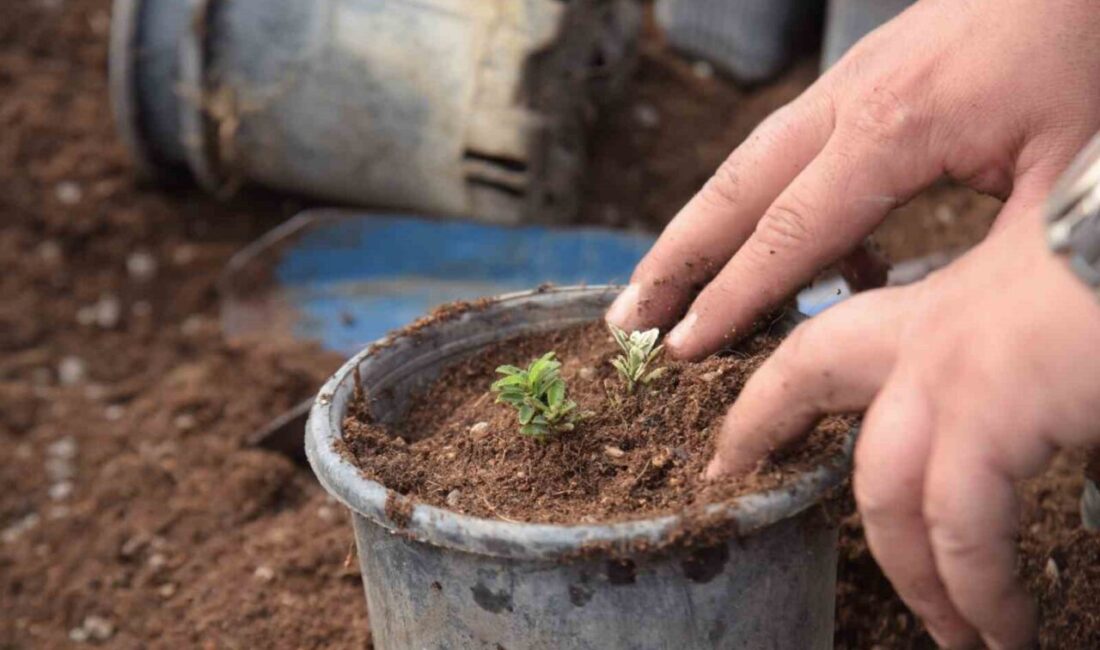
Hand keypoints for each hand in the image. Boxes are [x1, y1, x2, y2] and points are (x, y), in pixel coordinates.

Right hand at [606, 0, 1099, 359]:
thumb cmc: (1091, 56)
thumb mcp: (1072, 174)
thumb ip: (996, 258)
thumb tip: (937, 333)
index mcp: (895, 129)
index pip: (787, 234)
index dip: (730, 299)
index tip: (681, 349)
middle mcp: (853, 100)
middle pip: (737, 188)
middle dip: (675, 258)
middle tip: (625, 317)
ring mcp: (855, 80)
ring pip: (752, 161)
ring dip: (700, 225)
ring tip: (660, 283)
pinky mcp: (870, 76)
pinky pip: (793, 146)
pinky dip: (761, 201)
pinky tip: (778, 248)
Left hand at [707, 208, 1099, 647]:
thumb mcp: (1060, 315)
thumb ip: (1021, 372)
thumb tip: (1023, 428)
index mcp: (952, 305)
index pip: (827, 345)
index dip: (771, 391)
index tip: (732, 437)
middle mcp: (937, 328)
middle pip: (808, 372)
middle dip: (760, 422)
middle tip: (727, 475)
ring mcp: (956, 364)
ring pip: (882, 488)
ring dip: (915, 575)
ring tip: (951, 633)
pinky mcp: (994, 404)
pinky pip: (957, 526)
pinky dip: (977, 589)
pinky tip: (1003, 626)